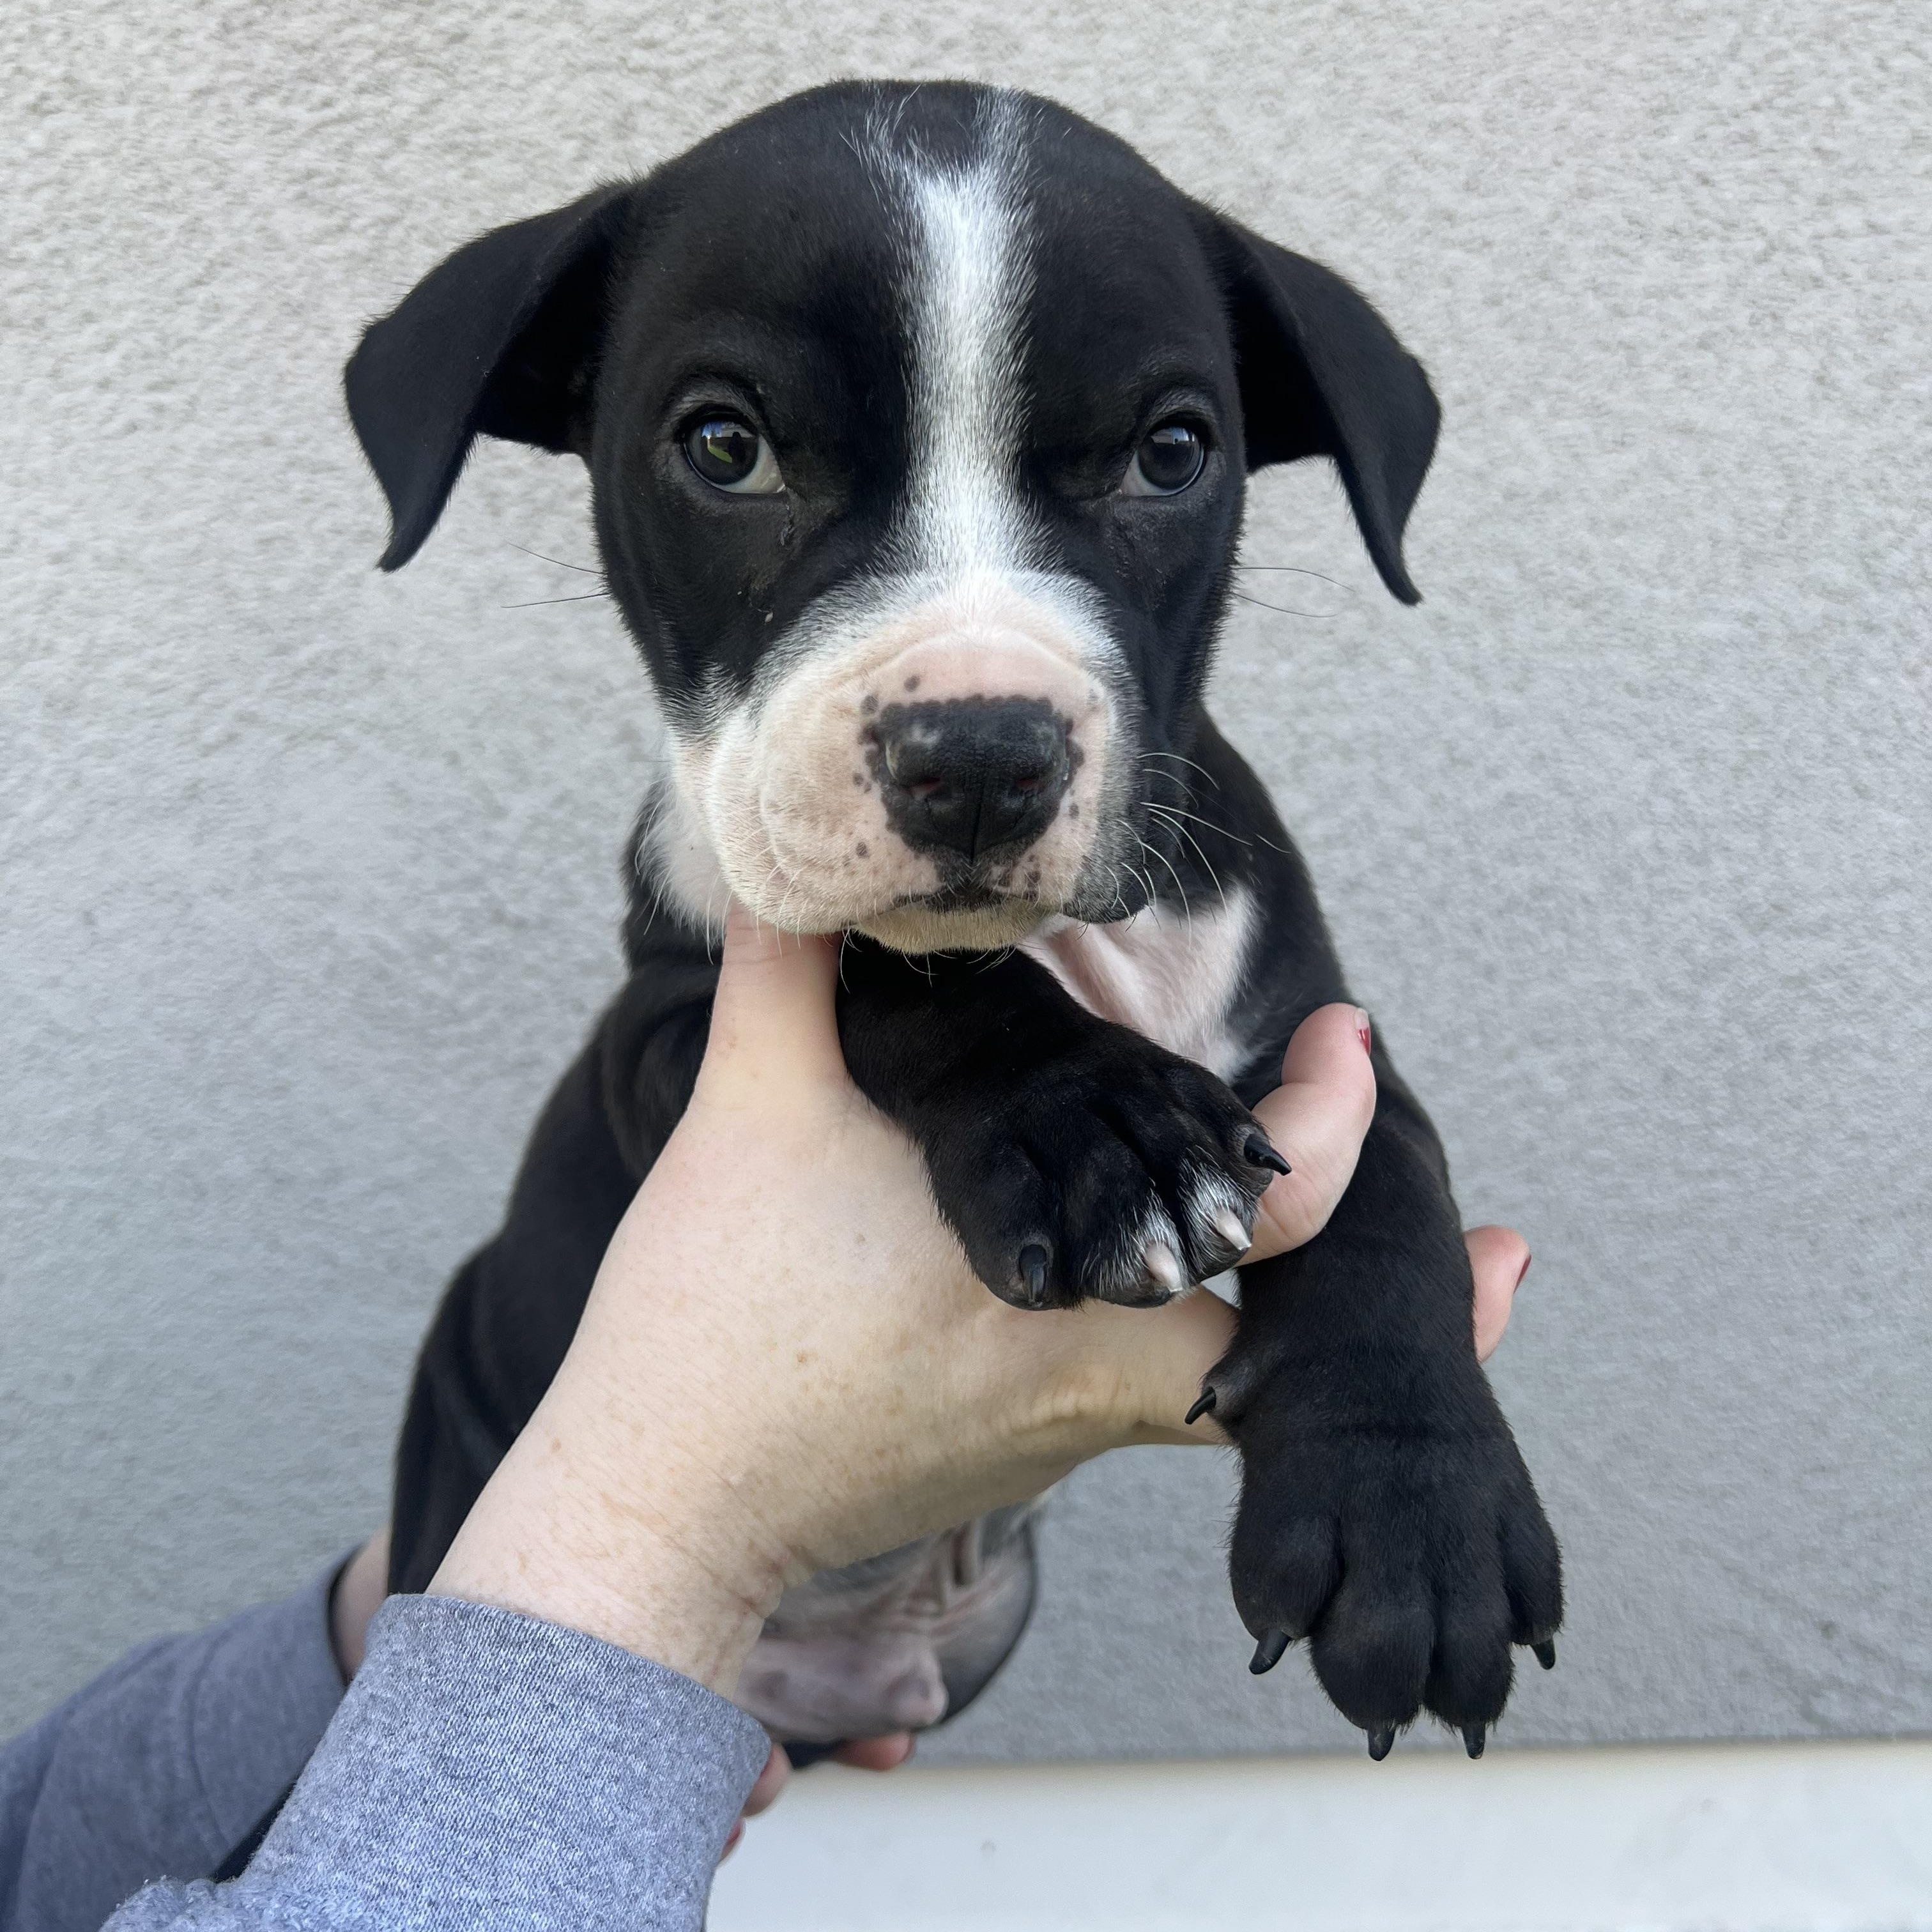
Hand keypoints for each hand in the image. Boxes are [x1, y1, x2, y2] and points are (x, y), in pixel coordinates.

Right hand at [427, 909, 1530, 1699]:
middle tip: (1501, 1247)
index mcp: (1064, 1289)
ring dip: (1297, 1311)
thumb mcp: (752, 1117)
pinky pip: (1156, 1401)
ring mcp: (1064, 1435)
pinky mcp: (1023, 1454)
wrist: (658, 1506)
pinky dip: (1210, 1344)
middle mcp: (1093, 1381)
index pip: (1268, 1222)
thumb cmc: (716, 1332)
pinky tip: (1176, 1288)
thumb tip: (796, 877)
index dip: (1338, 1126)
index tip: (1356, 1038)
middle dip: (1413, 1305)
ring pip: (1233, 1380)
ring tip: (1346, 1249)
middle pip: (1303, 1352)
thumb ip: (789, 979)